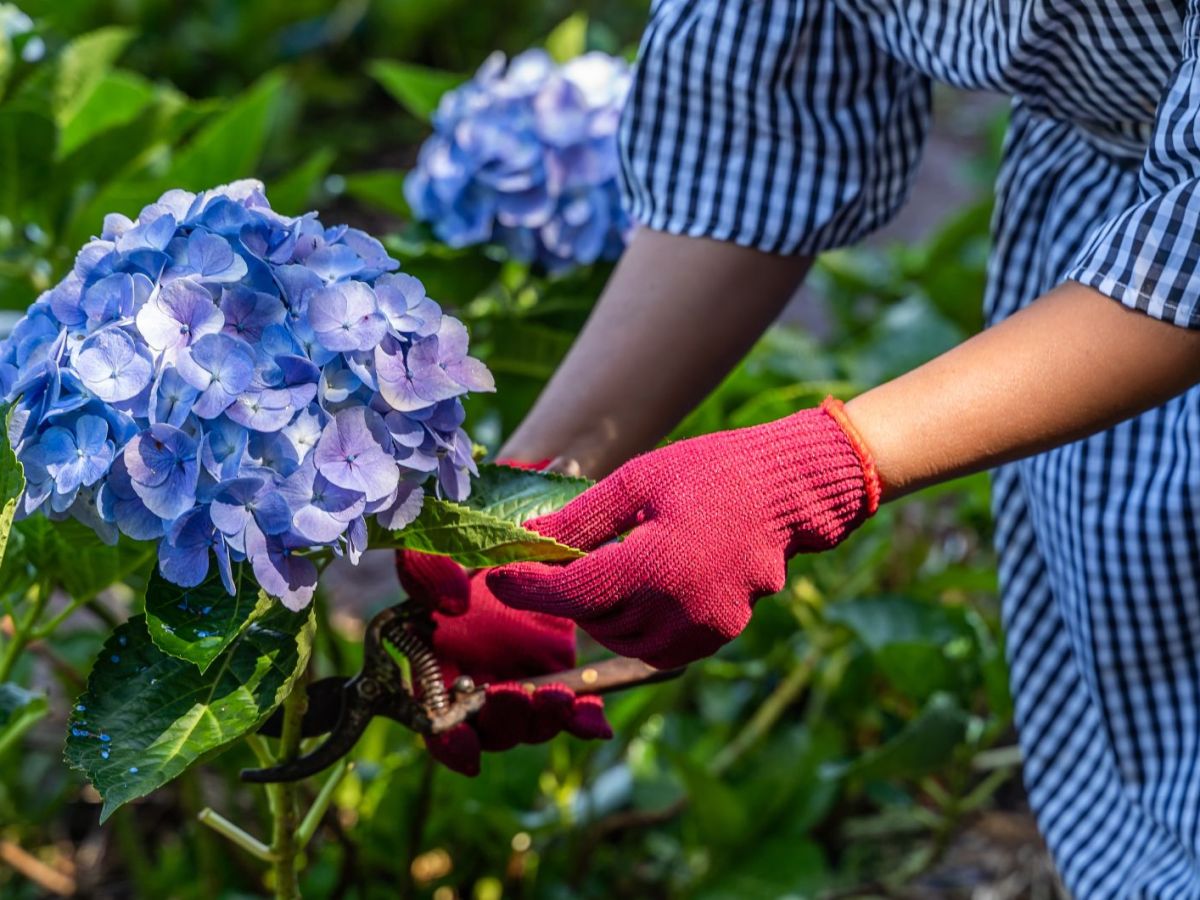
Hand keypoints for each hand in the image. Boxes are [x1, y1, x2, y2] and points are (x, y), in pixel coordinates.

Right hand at [395, 551, 610, 775]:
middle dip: (504, 721)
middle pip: (488, 729)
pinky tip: (595, 720)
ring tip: (559, 698)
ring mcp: (518, 679)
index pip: (435, 719)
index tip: (466, 747)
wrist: (521, 534)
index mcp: (435, 661)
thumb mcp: (437, 545)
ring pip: (531, 724)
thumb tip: (452, 602)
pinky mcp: (556, 670)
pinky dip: (583, 719)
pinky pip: (572, 709)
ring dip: (543, 719)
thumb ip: (427, 567)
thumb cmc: (465, 543)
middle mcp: (476, 680)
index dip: (448, 740)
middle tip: (517, 696)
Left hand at [488, 399, 878, 667]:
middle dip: (567, 595)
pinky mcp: (717, 636)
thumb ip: (580, 519)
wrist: (786, 492)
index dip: (527, 588)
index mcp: (654, 565)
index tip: (497, 579)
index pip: (569, 593)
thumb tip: (527, 540)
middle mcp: (678, 608)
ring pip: (623, 641)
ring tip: (606, 570)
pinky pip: (657, 648)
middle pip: (593, 621)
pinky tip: (640, 591)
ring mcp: (702, 628)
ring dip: (601, 614)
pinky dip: (637, 628)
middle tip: (558, 561)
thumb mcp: (638, 482)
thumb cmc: (711, 473)